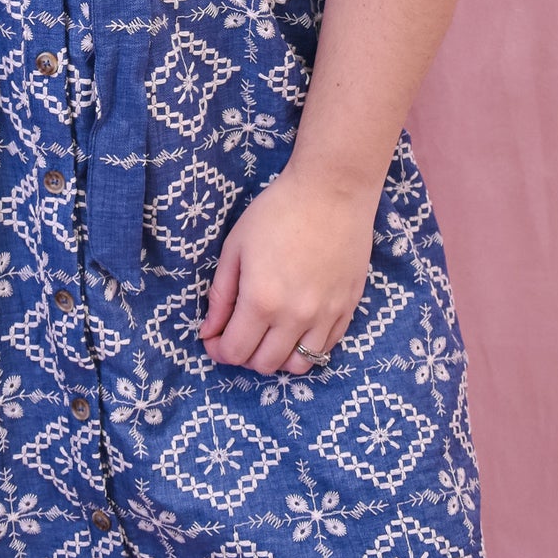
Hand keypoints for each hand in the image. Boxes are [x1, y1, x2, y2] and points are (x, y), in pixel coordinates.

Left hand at [198, 159, 377, 373]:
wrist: (333, 191)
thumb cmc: (278, 211)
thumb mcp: (236, 246)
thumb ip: (221, 294)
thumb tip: (209, 330)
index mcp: (262, 300)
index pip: (235, 351)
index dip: (218, 350)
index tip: (214, 339)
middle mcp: (295, 317)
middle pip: (265, 364)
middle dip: (244, 354)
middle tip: (239, 332)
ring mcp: (326, 316)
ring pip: (298, 365)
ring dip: (278, 357)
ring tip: (269, 334)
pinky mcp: (348, 309)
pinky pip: (326, 349)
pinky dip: (307, 346)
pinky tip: (296, 326)